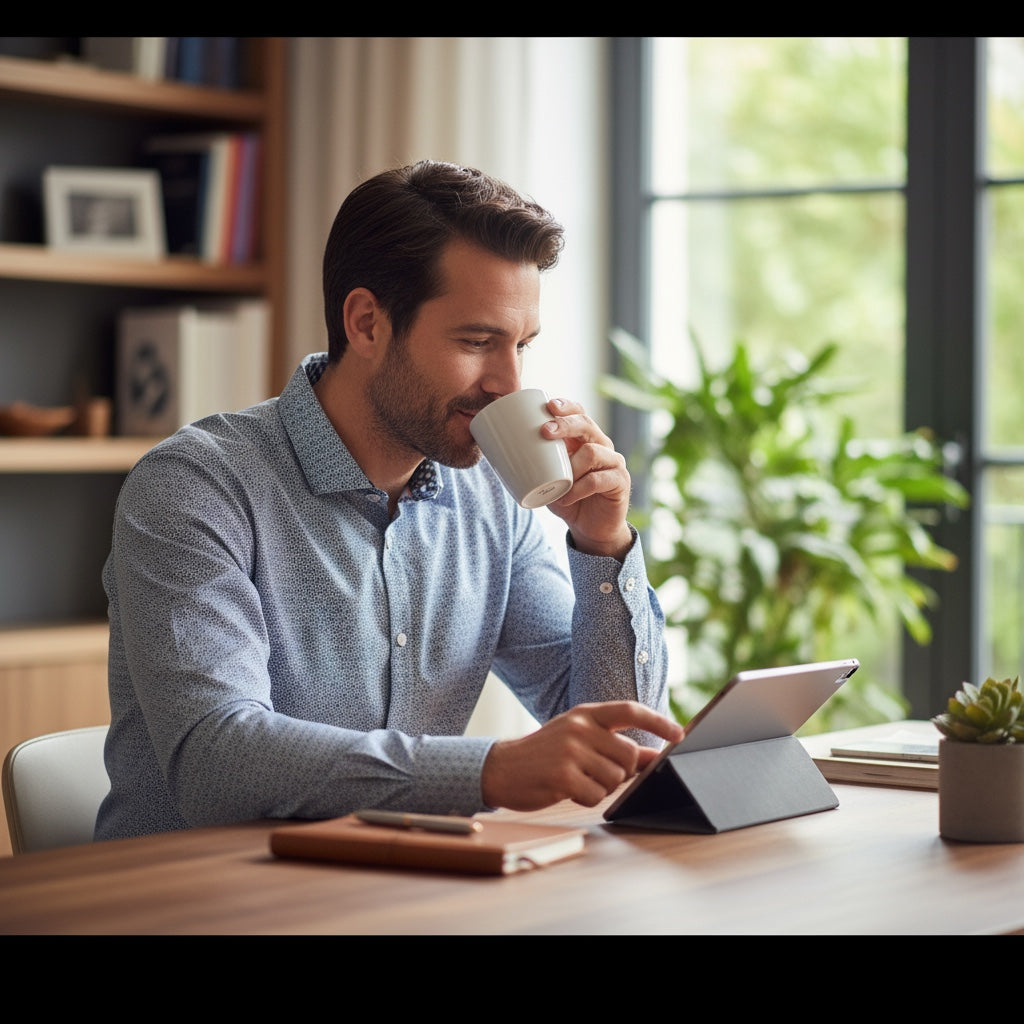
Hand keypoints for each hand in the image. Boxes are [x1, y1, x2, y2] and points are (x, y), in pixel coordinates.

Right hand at [480, 701, 683, 810]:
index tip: (679, 733)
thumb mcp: (579, 739)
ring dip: (602, 786)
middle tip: (596, 772)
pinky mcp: (563, 776)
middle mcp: (580, 728)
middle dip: (621, 771)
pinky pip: (596, 795)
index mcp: (585, 714)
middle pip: (629, 755)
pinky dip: (588, 798)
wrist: (501, 767)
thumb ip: (616, 744)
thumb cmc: (545, 754)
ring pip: (615, 778)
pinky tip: (568, 789)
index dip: (658, 721)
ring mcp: (570, 751)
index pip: (630, 710)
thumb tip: (657, 756)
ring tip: (577, 778)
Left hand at [541, 398, 633, 559]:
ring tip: (558, 482)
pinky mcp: (620, 482)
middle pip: (587, 425)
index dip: (566, 406)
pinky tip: (568, 497)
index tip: (548, 406)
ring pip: (593, 452)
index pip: (579, 413)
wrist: (590, 528)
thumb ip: (535, 463)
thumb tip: (498, 451)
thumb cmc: (568, 499)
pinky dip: (579, 489)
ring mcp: (614, 463)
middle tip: (545, 431)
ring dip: (571, 466)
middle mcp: (602, 446)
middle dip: (565, 424)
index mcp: (585, 439)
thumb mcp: (548, 478)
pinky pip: (598, 479)